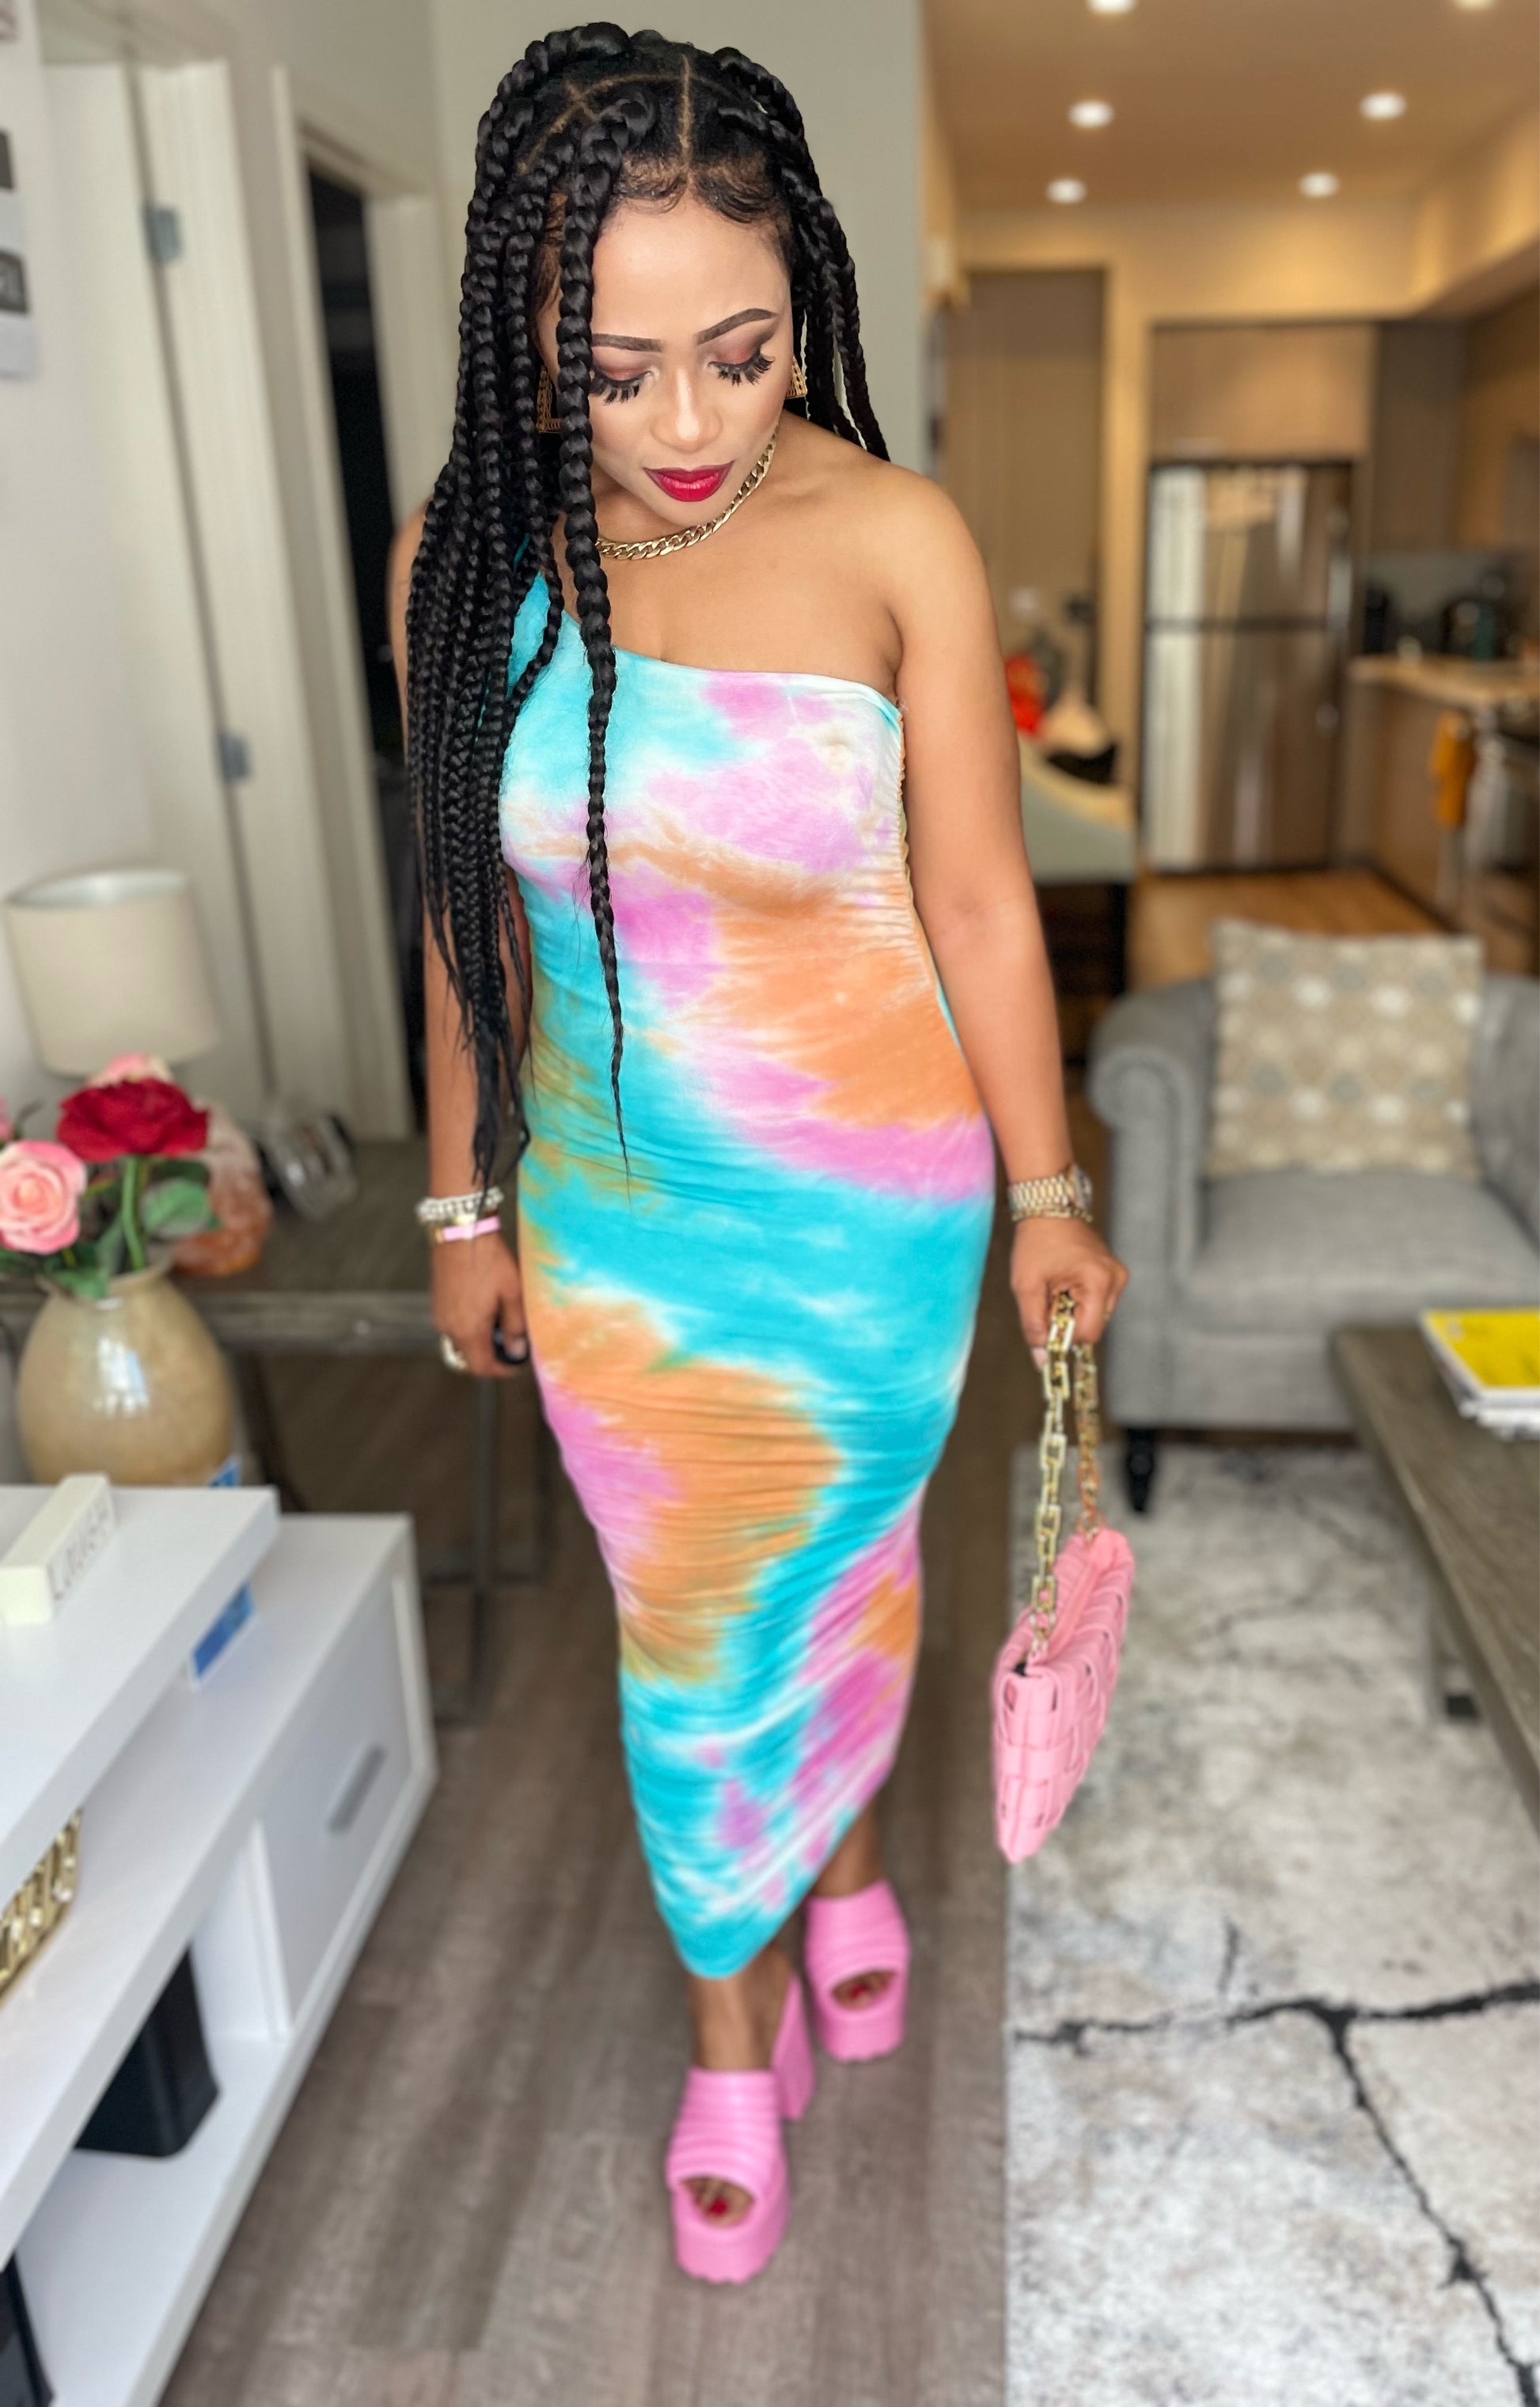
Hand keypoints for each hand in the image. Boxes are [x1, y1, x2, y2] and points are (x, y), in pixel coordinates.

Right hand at [432, 1232, 528, 1377]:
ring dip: (481, 1340)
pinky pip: (454, 1325)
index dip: (502, 1370)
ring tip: (502, 1320)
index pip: (482, 1368)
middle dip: (492, 1355)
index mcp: (468, 1329)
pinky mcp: (437, 1302)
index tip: (518, 1363)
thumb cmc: (489, 1259)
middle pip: (470, 1358)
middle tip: (513, 1342)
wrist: (461, 1230)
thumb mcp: (513, 1293)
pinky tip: (486, 1307)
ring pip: (461, 1342)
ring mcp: (440, 1315)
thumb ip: (515, 1326)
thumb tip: (517, 1350)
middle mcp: (449, 1327)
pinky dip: (470, 1326)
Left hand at [1010, 1216, 1126, 1362]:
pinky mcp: (1112, 1273)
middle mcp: (1115, 1280)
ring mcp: (1117, 1276)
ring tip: (1055, 1288)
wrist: (1048, 1207)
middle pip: (1093, 1326)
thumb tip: (1041, 1359)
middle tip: (1047, 1298)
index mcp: (1098, 1281)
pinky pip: (1096, 1302)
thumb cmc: (1036, 1242)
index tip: (1044, 1322)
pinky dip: (1078, 1301)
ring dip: (1072, 1312)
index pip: (1089, 1333)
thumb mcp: (1026, 1286)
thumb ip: (1033, 1325)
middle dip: (1067, 1322)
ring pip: (1094, 1316)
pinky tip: (1064, 1283)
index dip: (1064, 1336)